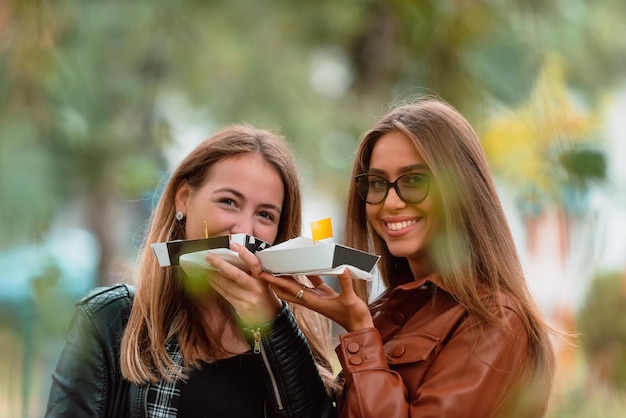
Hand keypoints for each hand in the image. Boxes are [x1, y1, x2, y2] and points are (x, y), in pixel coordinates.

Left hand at [204, 243, 281, 325]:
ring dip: (213, 276)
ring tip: (205, 267)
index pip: (254, 264)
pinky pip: (225, 294)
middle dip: (220, 265)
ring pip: (226, 285)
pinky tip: (210, 280)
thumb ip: (252, 272)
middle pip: (235, 275)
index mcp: (262, 279)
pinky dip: (216, 286)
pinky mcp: (240, 307)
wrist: (271, 317)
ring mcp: (247, 299)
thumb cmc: (265, 295)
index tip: (234, 245)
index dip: (244, 254)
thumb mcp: (263, 281)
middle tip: (209, 257)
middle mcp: (255, 288)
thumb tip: (234, 258)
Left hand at [259, 269, 373, 331]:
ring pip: (296, 286)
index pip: (290, 288)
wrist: (360, 327)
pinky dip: (306, 273)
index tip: (263, 274)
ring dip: (287, 276)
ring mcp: (316, 297)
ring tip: (279, 264)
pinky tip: (306, 264)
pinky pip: (311, 282)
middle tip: (264, 268)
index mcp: (313, 301)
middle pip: (286, 290)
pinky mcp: (324, 294)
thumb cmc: (354, 317)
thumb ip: (346, 284)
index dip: (276, 280)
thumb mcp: (350, 299)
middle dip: (275, 281)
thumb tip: (342, 269)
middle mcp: (311, 299)